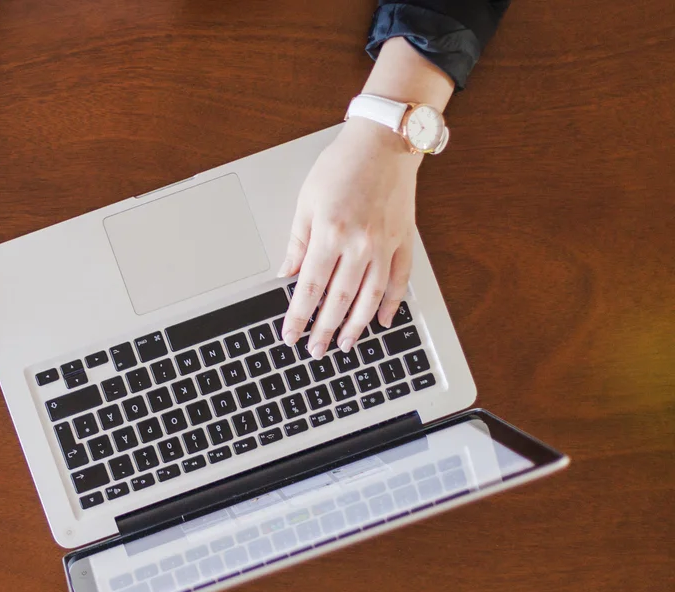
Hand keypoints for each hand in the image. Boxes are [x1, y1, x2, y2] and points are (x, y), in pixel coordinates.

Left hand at [278, 35, 453, 358]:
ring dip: (356, 325)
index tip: (290, 335)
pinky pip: (399, 280)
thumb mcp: (306, 201)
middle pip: (339, 299)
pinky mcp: (404, 240)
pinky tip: (382, 320)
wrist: (384, 141)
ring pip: (370, 297)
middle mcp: (359, 244)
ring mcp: (385, 244)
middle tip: (316, 350)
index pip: (310, 287)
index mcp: (330, 233)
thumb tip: (286, 273)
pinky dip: (391, 303)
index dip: (299, 316)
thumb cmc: (342, 165)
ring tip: (346, 344)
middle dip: (325, 329)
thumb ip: (297, 242)